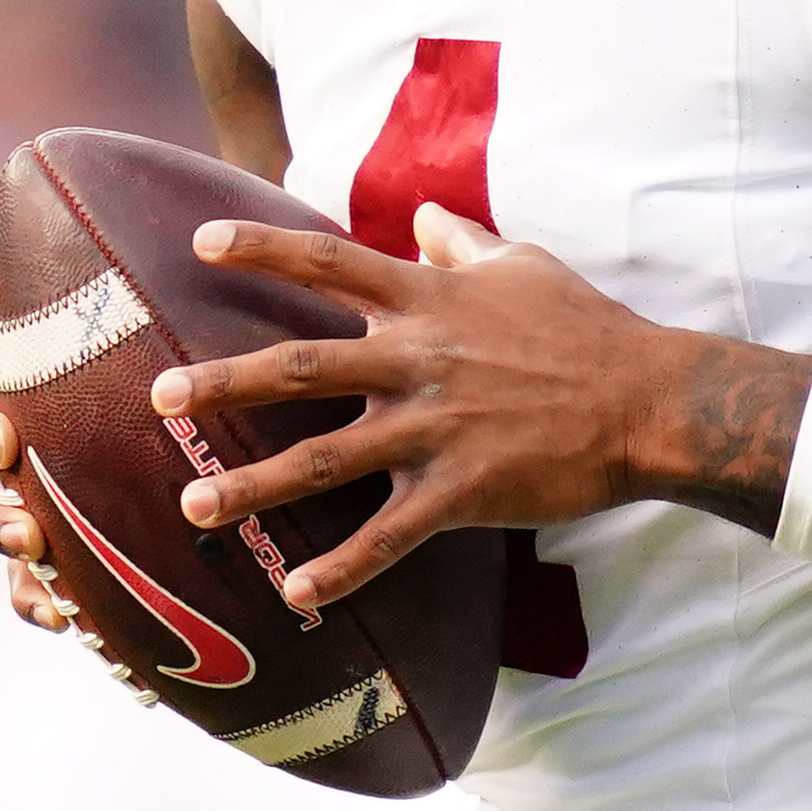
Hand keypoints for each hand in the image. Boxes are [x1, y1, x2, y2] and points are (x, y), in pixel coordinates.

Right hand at [0, 190, 74, 633]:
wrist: (153, 395)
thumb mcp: (78, 293)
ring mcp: (24, 504)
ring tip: (42, 567)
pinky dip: (39, 604)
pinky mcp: (58, 552)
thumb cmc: (103, 334)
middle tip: (26, 523)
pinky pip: (32, 592)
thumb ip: (21, 257)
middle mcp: (3, 454)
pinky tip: (69, 623)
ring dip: (10, 554)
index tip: (5, 440)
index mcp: (2, 392)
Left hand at [155, 204, 811, 608]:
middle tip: (159, 395)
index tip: (199, 243)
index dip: (263, 248)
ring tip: (193, 504)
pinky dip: (340, 569)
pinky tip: (294, 594)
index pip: (329, 263)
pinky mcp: (462, 490)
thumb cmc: (588, 328)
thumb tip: (426, 216)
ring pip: (325, 460)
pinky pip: (388, 538)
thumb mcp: (524, 266)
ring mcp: (436, 428)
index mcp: (427, 300)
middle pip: (301, 367)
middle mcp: (418, 359)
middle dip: (225, 382)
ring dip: (253, 485)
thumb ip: (463, 244)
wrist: (652, 401)